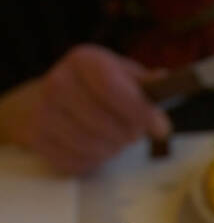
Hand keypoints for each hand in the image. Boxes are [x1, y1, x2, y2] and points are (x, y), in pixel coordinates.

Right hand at [0, 45, 171, 175]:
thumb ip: (145, 84)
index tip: (162, 129)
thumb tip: (165, 83)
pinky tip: (94, 148)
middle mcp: (58, 82)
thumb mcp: (121, 76)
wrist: (48, 100)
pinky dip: (93, 161)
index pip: (112, 87)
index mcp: (83, 61)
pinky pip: (77, 162)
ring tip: (114, 140)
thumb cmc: (96, 89)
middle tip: (133, 134)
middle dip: (128, 134)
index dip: (140, 111)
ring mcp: (43, 112)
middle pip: (104, 123)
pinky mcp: (38, 140)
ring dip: (112, 149)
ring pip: (92, 147)